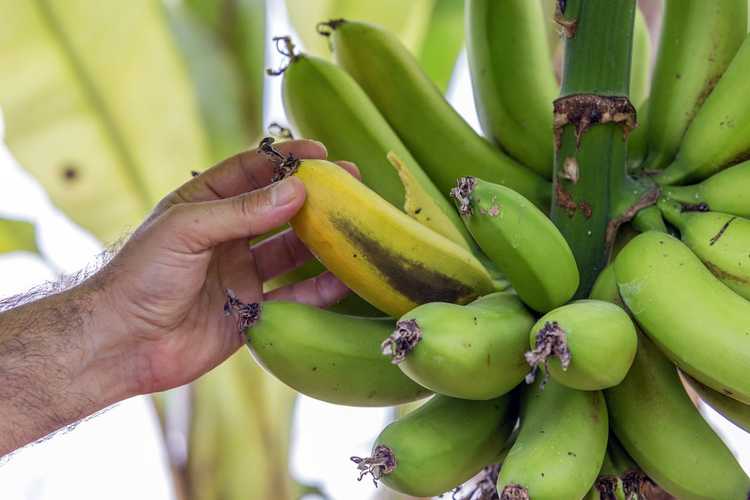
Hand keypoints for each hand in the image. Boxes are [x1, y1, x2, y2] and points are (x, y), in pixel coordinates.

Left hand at [94, 140, 355, 395]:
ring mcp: (240, 274)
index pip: (252, 172)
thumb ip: (242, 211)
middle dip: (316, 199)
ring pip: (292, 253)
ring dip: (323, 243)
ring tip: (357, 232)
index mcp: (205, 206)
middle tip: (353, 189)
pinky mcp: (250, 312)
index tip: (322, 153)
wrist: (122, 344)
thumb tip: (297, 192)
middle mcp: (227, 237)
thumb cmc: (141, 276)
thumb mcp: (188, 229)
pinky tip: (344, 279)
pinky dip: (319, 289)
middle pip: (279, 211)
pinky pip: (293, 297)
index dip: (286, 160)